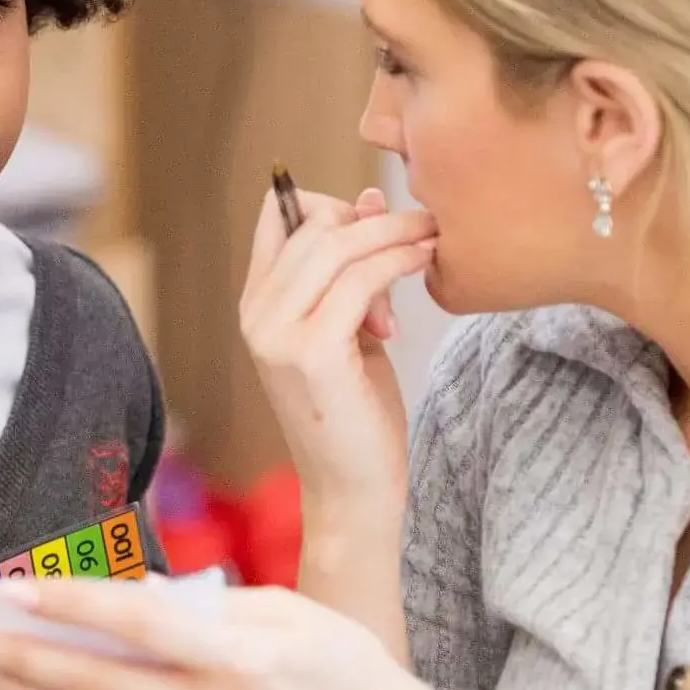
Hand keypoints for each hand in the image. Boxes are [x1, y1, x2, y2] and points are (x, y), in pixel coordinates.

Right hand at [240, 184, 435, 507]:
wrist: (353, 492)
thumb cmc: (356, 416)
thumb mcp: (351, 330)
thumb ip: (353, 271)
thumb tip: (372, 197)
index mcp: (256, 305)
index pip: (276, 214)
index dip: (330, 203)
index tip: (378, 224)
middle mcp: (256, 315)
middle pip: (313, 223)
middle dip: (375, 216)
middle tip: (424, 226)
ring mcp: (278, 334)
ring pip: (337, 245)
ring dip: (394, 232)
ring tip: (432, 239)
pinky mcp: (313, 352)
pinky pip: (361, 279)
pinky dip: (399, 261)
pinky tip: (426, 264)